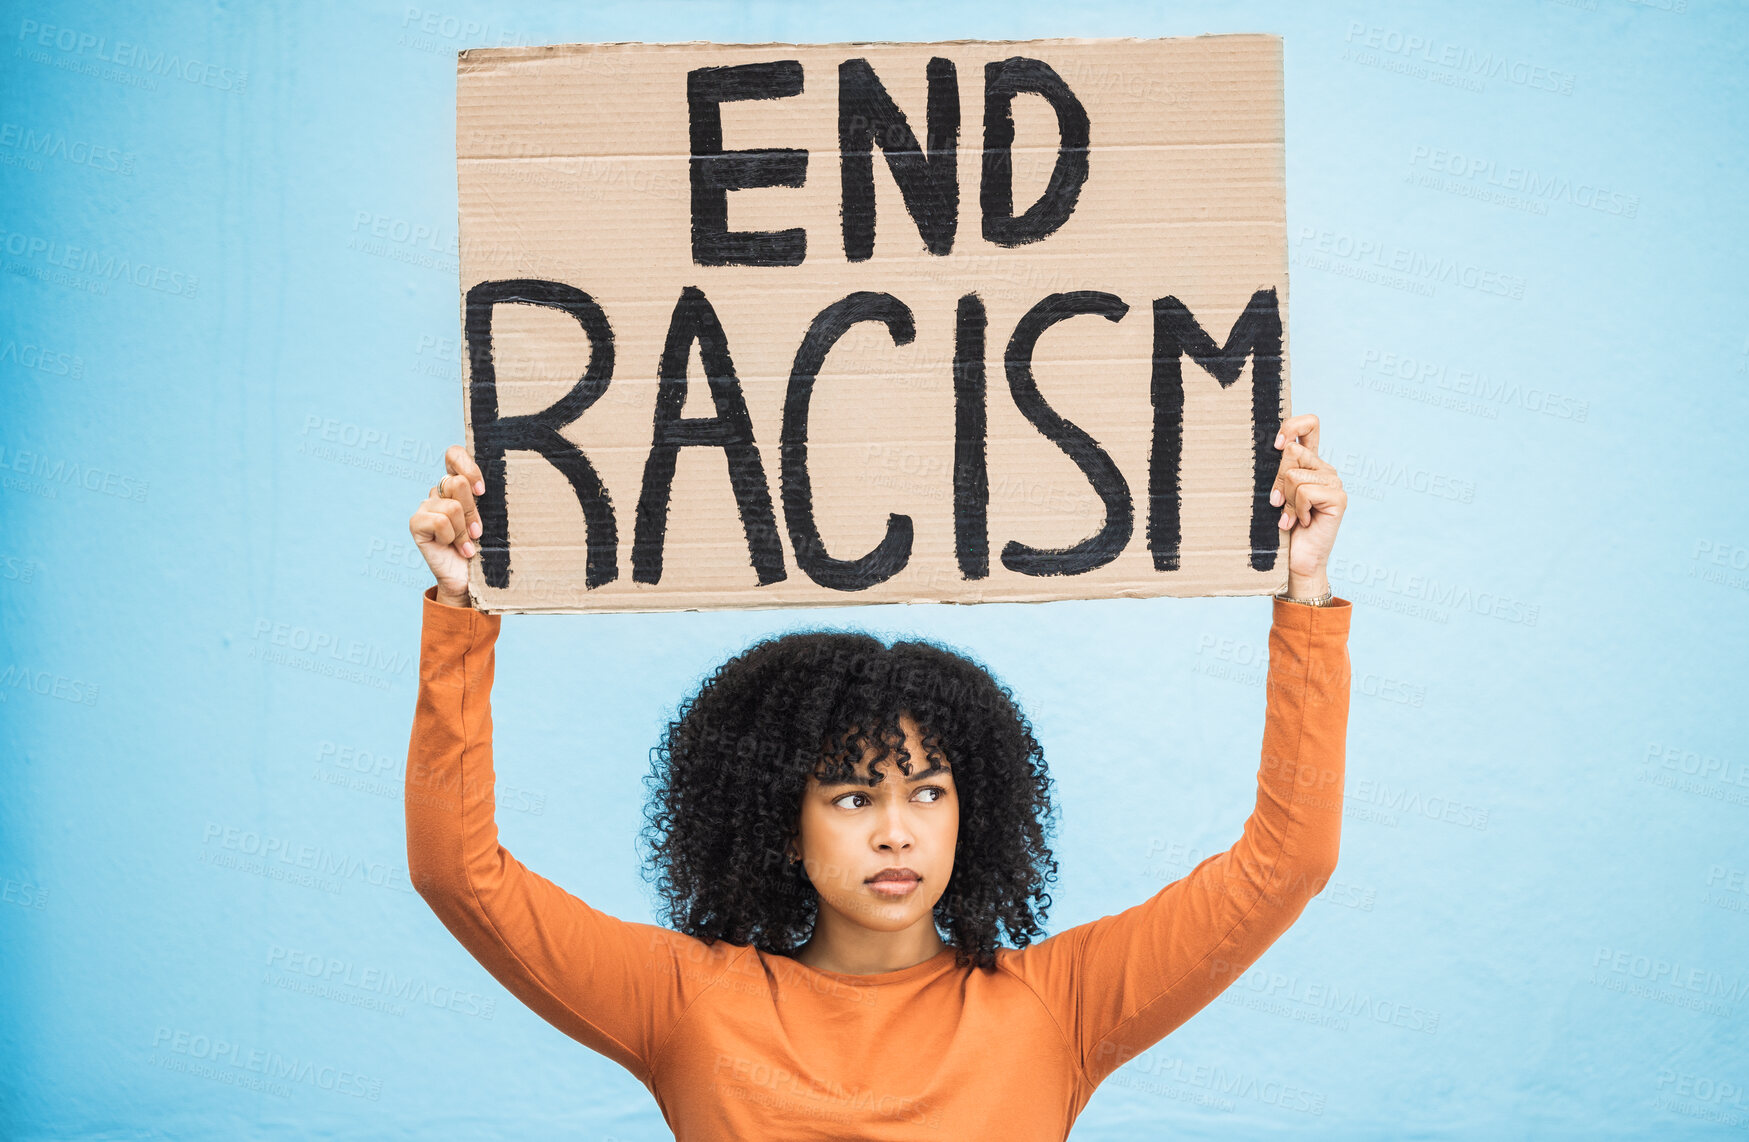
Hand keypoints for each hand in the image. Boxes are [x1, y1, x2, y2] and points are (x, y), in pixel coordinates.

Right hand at [409, 445, 484, 606]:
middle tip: (477, 532)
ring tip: (467, 544)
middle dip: (472, 511)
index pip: (454, 454)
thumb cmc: (485, 547)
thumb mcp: (491, 519)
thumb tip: (486, 486)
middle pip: (457, 482)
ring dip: (464, 530)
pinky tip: (455, 548)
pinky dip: (452, 537)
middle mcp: (439, 492)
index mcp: (457, 485)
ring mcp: (426, 506)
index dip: (467, 466)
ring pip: (452, 505)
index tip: (482, 491)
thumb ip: (485, 498)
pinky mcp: (416, 523)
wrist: (470, 579)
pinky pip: (440, 521)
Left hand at [1268, 413, 1346, 594]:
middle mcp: (1324, 469)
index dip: (1292, 426)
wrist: (1296, 560)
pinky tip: (1303, 522)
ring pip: (1294, 475)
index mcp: (1310, 463)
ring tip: (1292, 517)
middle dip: (1277, 480)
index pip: (1309, 425)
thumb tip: (1278, 448)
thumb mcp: (1275, 493)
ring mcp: (1334, 482)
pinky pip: (1305, 492)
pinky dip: (1297, 510)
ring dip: (1287, 501)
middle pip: (1292, 452)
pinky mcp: (1338, 498)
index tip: (1277, 446)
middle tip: (1278, 504)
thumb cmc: (1281, 528)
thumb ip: (1278, 470)